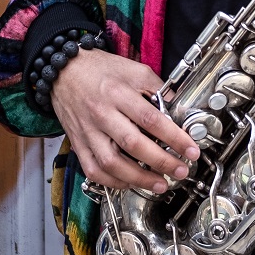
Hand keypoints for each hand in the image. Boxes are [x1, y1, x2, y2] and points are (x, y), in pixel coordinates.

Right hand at [50, 49, 200, 193]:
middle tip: (180, 170)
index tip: (190, 150)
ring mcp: (88, 131)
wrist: (64, 71)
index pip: (151, 118)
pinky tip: (130, 183)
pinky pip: (93, 170)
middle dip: (161, 162)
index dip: (174, 137)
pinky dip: (113, 181)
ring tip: (160, 184)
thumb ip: (157, 88)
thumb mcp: (133, 69)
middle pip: (133, 144)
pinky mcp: (78, 144)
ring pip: (111, 163)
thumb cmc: (100, 69)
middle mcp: (102, 113)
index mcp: (118, 92)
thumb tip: (177, 108)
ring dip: (138, 178)